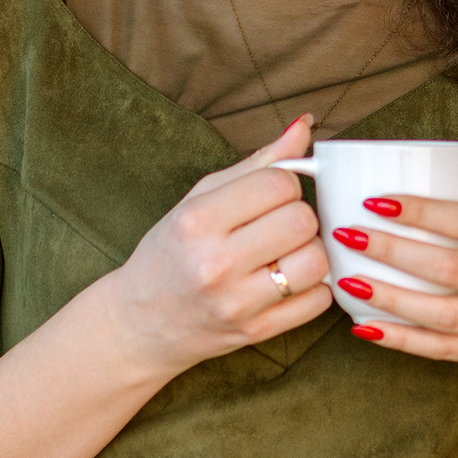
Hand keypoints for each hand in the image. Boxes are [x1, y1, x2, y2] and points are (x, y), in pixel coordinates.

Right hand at [99, 114, 333, 379]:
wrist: (140, 323)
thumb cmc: (171, 252)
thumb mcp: (200, 200)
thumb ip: (257, 163)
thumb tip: (305, 125)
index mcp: (197, 221)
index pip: (277, 183)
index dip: (284, 184)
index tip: (270, 196)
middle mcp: (215, 263)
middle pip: (301, 220)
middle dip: (298, 217)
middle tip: (277, 226)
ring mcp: (237, 303)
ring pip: (315, 262)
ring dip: (309, 253)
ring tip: (285, 253)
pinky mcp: (256, 332)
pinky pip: (318, 301)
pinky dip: (313, 288)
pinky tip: (288, 282)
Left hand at [334, 145, 457, 367]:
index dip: (421, 212)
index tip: (375, 201)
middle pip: (448, 269)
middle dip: (392, 251)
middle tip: (347, 233)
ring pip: (442, 316)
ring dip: (390, 300)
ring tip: (347, 280)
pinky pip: (442, 349)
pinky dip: (401, 340)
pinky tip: (364, 327)